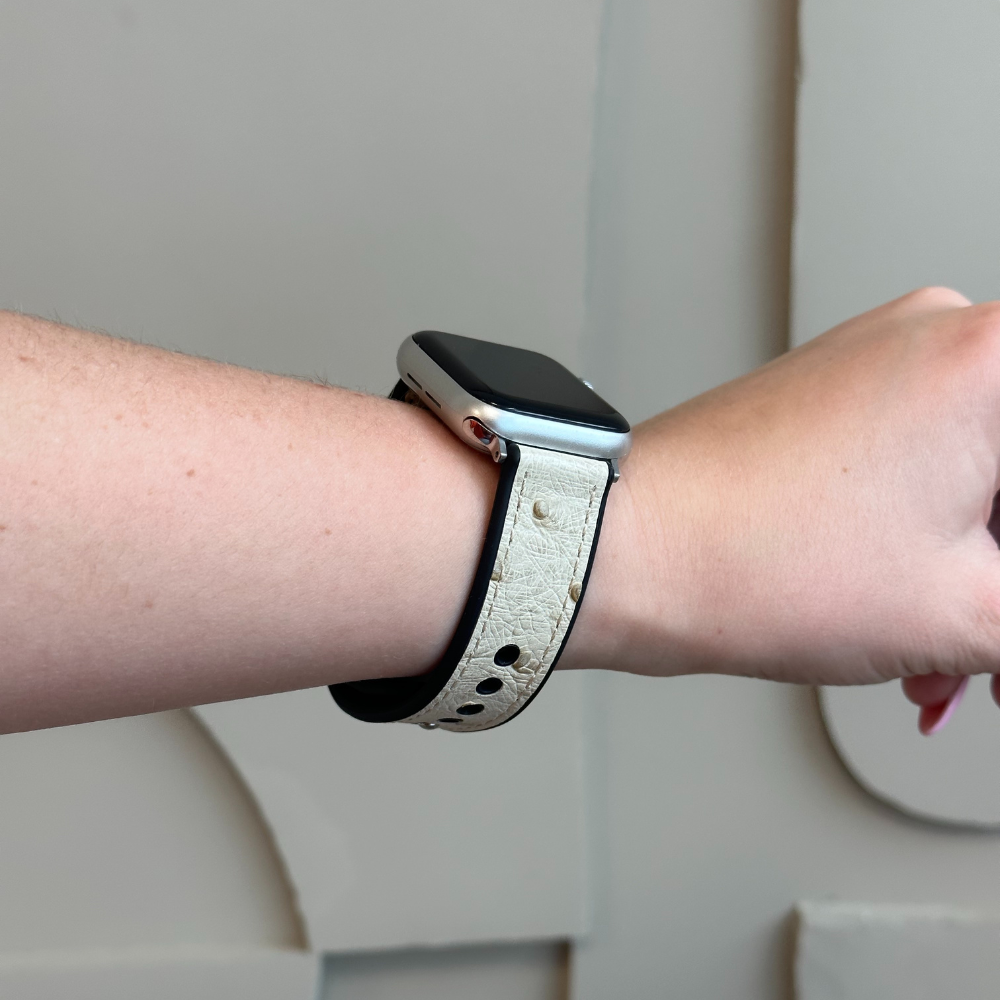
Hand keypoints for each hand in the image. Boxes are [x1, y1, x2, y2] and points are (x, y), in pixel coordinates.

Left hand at [576, 287, 999, 696]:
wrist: (628, 548)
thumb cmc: (753, 559)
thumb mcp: (967, 613)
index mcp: (997, 360)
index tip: (999, 592)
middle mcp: (937, 335)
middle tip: (996, 662)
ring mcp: (877, 358)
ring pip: (973, 480)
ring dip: (971, 581)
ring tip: (936, 664)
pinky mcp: (831, 391)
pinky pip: (915, 466)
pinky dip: (921, 545)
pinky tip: (901, 626)